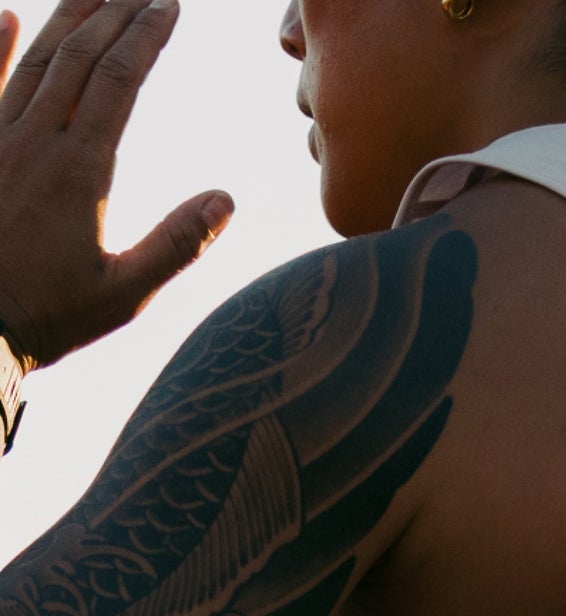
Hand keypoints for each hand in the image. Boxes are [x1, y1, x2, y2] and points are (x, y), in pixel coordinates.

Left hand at [0, 0, 232, 372]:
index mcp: (79, 170)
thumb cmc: (48, 315)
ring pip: (33, 59)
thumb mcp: (125, 294)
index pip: (118, 82)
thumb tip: (225, 199)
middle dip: (114, 13)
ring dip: (65, 17)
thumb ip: (176, 244)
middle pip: (78, 56)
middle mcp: (34, 140)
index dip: (145, 38)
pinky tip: (4, 15)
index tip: (169, 5)